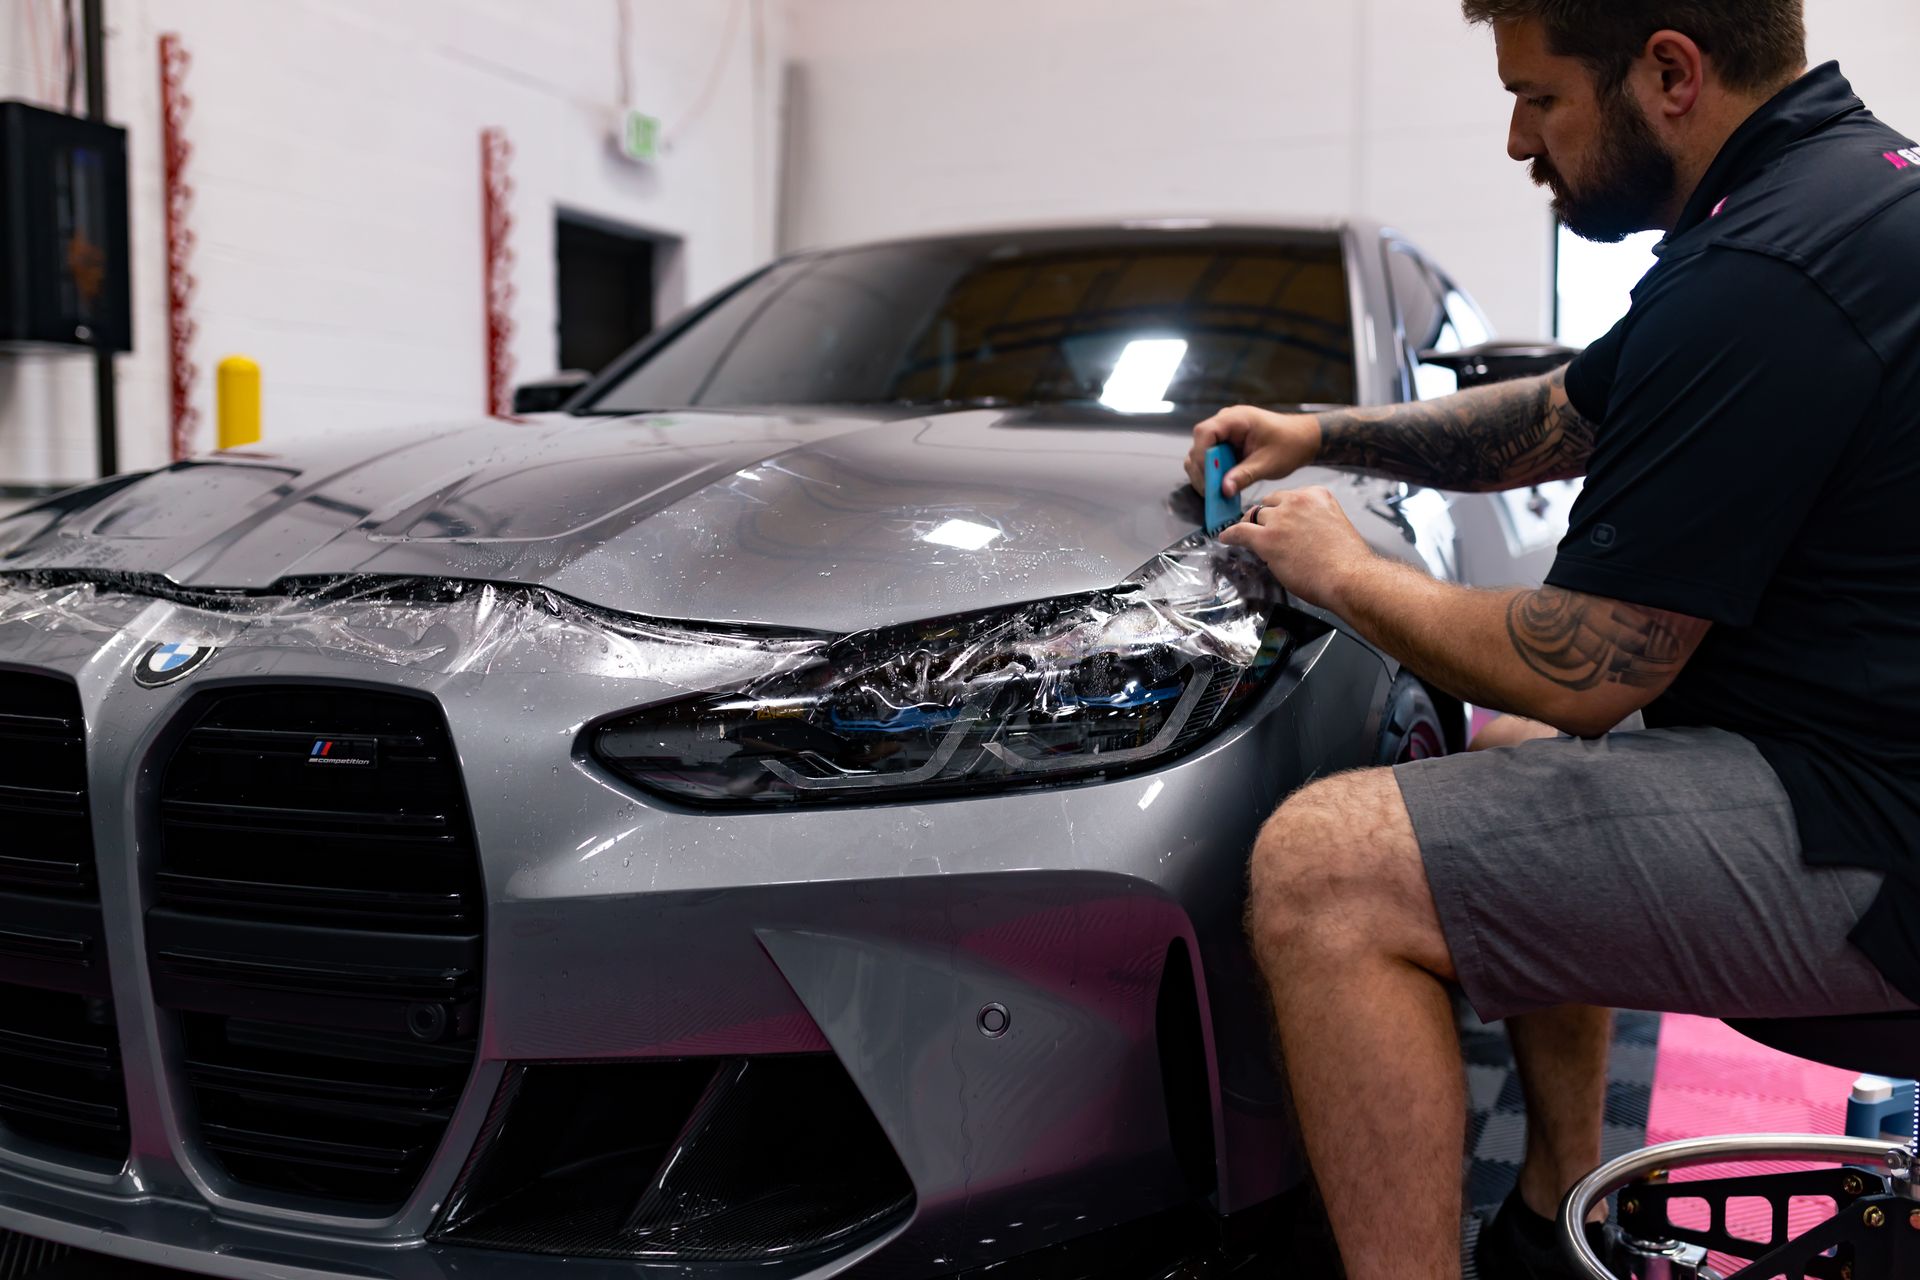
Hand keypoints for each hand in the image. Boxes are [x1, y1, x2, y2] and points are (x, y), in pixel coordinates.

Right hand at [1185, 406, 1320, 497]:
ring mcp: (1225, 434)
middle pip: (1199, 445)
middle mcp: (1225, 423)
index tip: (1208, 479)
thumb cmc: (1290, 444)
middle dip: (1201, 470)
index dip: (1201, 456)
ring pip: (1201, 454)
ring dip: (1206, 474)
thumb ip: (1244, 475)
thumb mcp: (1268, 463)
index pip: (1205, 433)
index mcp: (1236, 419)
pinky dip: (1213, 474)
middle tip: (1210, 493)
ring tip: (1214, 493)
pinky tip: (1222, 488)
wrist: (1303, 439)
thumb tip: (1224, 490)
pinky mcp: (1227, 445)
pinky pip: (1212, 460)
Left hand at [1219, 487, 1373, 611]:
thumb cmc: (1346, 561)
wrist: (1349, 577)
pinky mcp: (1266, 539)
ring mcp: (1280, 519)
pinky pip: (1239, 532)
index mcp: (1316, 495)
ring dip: (1252, 528)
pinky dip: (1231, 535)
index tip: (1279, 520)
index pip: (1288, 497)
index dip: (1281, 511)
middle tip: (1264, 531)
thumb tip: (1294, 532)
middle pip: (1269, 505)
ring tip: (1248, 537)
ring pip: (1254, 517)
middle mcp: (1296, 501)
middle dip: (1266, 518)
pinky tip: (1227, 538)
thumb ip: (1313, 520)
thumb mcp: (1333, 525)